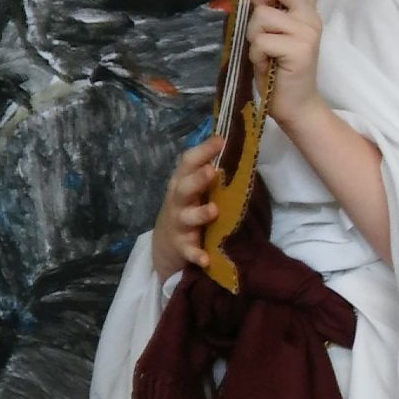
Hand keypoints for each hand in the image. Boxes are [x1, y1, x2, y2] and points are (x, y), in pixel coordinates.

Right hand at [150, 135, 223, 279]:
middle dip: (197, 179)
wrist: (166, 243)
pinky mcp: (181, 246)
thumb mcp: (194, 187)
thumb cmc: (187, 207)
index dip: (203, 150)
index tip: (221, 140)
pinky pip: (189, 251)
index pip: (188, 163)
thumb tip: (233, 144)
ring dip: (200, 214)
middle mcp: (178, 201)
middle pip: (184, 187)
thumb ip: (208, 171)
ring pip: (187, 217)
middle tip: (212, 171)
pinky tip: (206, 259)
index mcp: (182, 182)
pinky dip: (196, 254)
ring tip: (214, 210)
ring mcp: (179, 224)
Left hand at [246, 0, 325, 129]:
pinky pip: (263, 39)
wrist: (294, 104)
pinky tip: (266, 64)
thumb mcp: (271, 34)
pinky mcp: (300, 49)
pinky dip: (256, 53)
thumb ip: (267, 11)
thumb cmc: (277, 68)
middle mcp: (312, 17)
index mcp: (306, 11)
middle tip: (259, 17)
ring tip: (264, 53)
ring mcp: (308, 32)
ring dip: (253, 35)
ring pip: (263, 15)